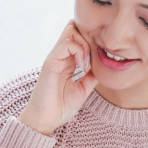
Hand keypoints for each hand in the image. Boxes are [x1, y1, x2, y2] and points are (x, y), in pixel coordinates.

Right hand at [17, 21, 99, 135]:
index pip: (79, 36)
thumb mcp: (82, 90)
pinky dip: (79, 51)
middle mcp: (60, 56)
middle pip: (75, 27)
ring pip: (71, 30)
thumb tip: (103, 69)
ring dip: (85, 44)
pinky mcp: (50, 62)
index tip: (98, 60)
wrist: (44, 121)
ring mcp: (54, 57)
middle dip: (89, 37)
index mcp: (66, 61)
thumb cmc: (60, 108)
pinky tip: (82, 67)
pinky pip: (67, 44)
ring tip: (87, 64)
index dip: (92, 41)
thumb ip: (91, 78)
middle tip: (93, 58)